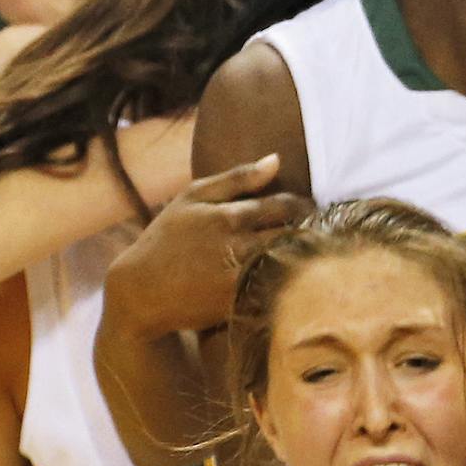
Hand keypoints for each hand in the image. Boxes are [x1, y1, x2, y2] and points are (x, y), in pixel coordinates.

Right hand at [108, 154, 311, 335]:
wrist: (141, 290)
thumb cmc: (168, 238)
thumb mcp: (193, 198)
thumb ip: (237, 178)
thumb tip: (277, 160)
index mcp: (229, 216)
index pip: (287, 207)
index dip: (306, 208)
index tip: (313, 212)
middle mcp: (238, 247)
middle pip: (295, 237)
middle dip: (313, 233)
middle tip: (324, 233)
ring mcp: (240, 279)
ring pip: (290, 264)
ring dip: (307, 258)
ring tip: (315, 254)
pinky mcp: (240, 305)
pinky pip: (277, 291)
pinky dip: (291, 284)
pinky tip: (297, 280)